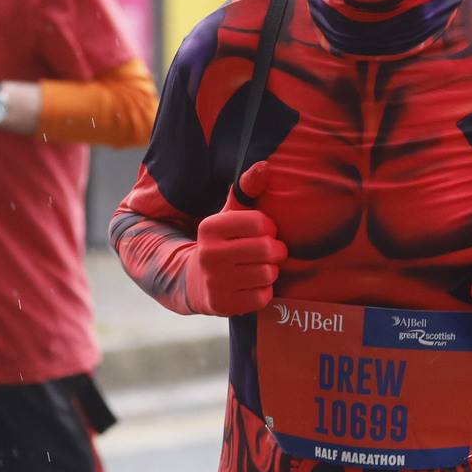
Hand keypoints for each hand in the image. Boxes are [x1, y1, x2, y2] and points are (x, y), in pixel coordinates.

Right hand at [187, 162, 287, 316]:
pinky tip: (252, 286)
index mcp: (210, 227)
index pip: (260, 223)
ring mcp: (214, 281)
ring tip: (261, 269)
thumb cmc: (223, 243)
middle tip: (272, 252)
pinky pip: (262, 297)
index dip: (270, 228)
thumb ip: (247, 189)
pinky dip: (264, 292)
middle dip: (276, 251)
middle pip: (267, 250)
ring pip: (267, 274)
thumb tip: (264, 165)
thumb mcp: (229, 215)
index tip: (266, 232)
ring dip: (271, 272)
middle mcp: (208, 253)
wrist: (195, 281)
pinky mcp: (221, 305)